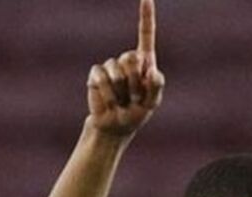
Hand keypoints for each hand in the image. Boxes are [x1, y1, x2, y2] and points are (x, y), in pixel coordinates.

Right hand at [85, 0, 164, 137]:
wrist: (115, 125)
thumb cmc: (136, 113)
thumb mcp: (150, 104)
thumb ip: (155, 88)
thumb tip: (153, 72)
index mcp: (145, 63)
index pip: (146, 35)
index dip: (146, 16)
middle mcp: (127, 60)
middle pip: (131, 59)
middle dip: (134, 82)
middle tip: (134, 97)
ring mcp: (111, 66)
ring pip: (116, 72)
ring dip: (121, 92)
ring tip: (122, 101)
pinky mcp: (96, 74)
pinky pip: (101, 78)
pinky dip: (107, 93)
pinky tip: (109, 101)